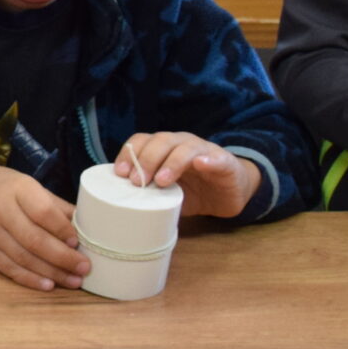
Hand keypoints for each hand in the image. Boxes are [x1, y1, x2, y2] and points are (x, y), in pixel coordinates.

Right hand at [0, 160, 87, 291]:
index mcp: (16, 189)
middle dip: (62, 257)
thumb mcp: (27, 185)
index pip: (42, 212)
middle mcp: (0, 210)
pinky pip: (8, 268)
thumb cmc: (0, 187)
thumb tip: (88, 226)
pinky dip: (29, 279)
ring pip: (23, 258)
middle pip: (34, 239)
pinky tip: (48, 285)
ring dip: (51, 272)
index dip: (62, 230)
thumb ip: (55, 206)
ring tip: (74, 281)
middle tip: (84, 267)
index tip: (79, 242)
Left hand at [114, 132, 258, 219]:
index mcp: (164, 148)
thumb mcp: (165, 193)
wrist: (228, 194)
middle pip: (161, 140)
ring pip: (186, 147)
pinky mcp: (225, 163)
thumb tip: (119, 207)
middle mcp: (182, 144)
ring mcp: (204, 151)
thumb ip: (148, 193)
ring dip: (171, 162)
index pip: (142, 141)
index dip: (129, 154)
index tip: (120, 174)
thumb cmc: (192, 191)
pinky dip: (208, 161)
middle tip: (138, 182)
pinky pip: (217, 159)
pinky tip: (200, 165)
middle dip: (146, 160)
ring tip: (162, 181)